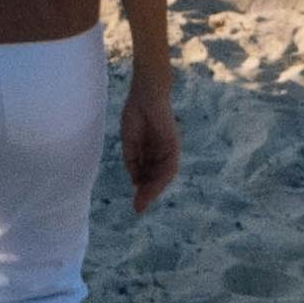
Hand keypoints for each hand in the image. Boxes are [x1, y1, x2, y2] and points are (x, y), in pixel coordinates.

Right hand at [122, 59, 183, 205]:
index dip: (141, 189)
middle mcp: (161, 153)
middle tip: (137, 208)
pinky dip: (161, 178)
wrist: (145, 94)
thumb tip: (136, 182)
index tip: (135, 204)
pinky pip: (169, 166)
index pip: (148, 175)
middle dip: (147, 193)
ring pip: (163, 175)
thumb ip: (133, 161)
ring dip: (153, 190)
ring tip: (143, 201)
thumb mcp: (130, 142)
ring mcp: (168, 149)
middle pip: (155, 178)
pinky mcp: (173, 144)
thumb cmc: (136, 113)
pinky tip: (151, 186)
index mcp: (151, 151)